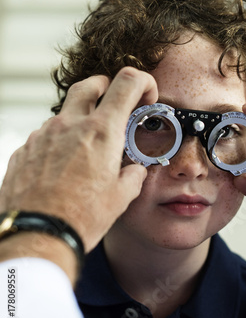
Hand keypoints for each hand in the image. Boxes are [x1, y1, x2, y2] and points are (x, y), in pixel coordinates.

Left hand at [0, 67, 157, 252]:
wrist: (37, 236)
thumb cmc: (80, 218)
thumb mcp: (121, 198)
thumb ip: (133, 176)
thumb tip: (136, 171)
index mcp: (101, 132)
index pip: (126, 83)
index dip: (142, 81)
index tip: (146, 94)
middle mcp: (70, 125)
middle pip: (89, 85)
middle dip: (106, 86)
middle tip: (114, 102)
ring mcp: (43, 135)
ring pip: (66, 113)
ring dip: (80, 120)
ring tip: (87, 149)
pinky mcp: (26, 150)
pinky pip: (46, 135)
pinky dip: (60, 142)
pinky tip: (64, 167)